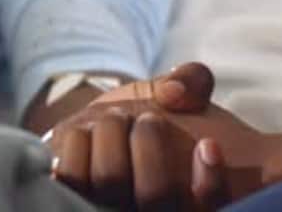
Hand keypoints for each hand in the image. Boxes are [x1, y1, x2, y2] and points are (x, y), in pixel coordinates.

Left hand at [45, 64, 280, 210]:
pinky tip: (85, 131)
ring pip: (110, 179)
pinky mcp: (70, 195)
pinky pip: (69, 175)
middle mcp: (150, 211)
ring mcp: (108, 207)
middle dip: (149, 139)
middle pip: (155, 195)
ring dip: (112, 134)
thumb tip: (176, 93)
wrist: (95, 130)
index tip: (208, 144)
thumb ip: (193, 82)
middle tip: (147, 118)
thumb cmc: (145, 118)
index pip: (209, 207)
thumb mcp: (176, 93)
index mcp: (186, 199)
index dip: (212, 184)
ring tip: (115, 118)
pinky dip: (78, 141)